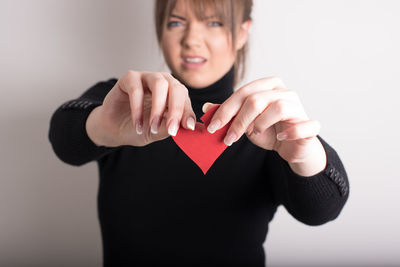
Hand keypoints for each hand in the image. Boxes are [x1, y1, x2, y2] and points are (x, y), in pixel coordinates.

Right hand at [86, 71, 195, 146]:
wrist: (115, 129)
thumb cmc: (140, 128)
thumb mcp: (157, 132)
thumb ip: (170, 126)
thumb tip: (186, 125)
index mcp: (174, 93)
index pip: (185, 99)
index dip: (187, 113)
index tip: (187, 128)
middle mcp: (163, 82)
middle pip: (176, 87)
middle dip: (176, 109)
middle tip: (171, 128)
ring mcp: (146, 77)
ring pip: (159, 83)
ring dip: (158, 108)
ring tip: (152, 127)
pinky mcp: (129, 77)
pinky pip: (136, 89)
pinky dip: (138, 109)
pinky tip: (138, 125)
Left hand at [202, 76, 321, 164]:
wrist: (291, 147)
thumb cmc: (268, 131)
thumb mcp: (244, 122)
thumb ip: (229, 114)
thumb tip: (206, 107)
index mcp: (268, 86)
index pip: (243, 93)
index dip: (225, 110)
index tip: (212, 127)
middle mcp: (285, 92)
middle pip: (256, 99)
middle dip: (238, 121)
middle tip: (228, 138)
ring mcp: (299, 107)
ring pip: (278, 108)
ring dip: (261, 124)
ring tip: (255, 134)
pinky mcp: (310, 124)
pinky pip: (303, 125)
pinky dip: (290, 132)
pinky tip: (281, 137)